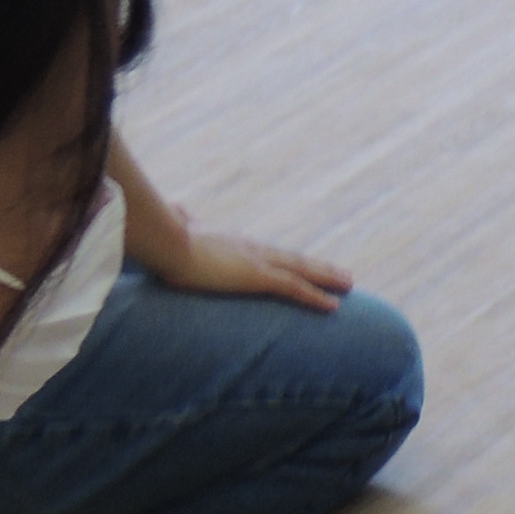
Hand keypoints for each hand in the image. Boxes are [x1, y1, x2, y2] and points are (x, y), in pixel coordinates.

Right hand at [141, 213, 354, 312]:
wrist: (165, 243)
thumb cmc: (164, 240)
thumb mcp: (177, 228)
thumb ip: (183, 220)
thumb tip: (179, 208)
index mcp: (235, 242)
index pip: (272, 253)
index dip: (292, 260)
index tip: (307, 265)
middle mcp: (252, 248)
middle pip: (294, 258)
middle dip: (320, 267)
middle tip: (343, 274)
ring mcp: (257, 261)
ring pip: (302, 270)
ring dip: (327, 278)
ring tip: (349, 284)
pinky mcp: (257, 276)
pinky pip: (294, 288)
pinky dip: (316, 296)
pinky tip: (334, 305)